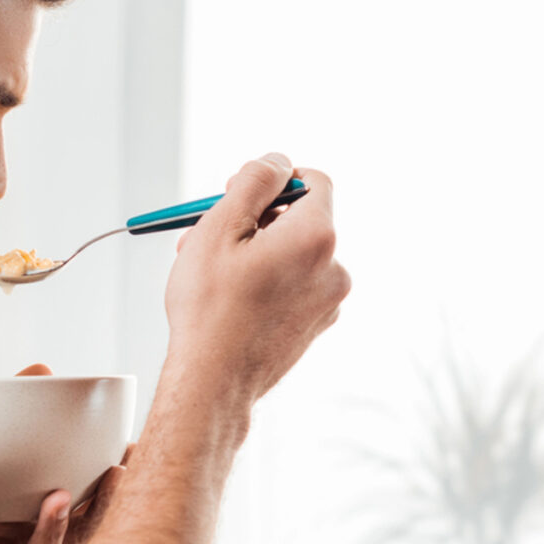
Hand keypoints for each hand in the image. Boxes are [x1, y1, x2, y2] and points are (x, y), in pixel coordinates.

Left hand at [0, 364, 125, 543]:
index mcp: (30, 518)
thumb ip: (2, 412)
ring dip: (51, 531)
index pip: (88, 508)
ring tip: (56, 497)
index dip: (117, 488)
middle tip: (114, 476)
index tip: (136, 453)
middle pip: (77, 542)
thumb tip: (43, 371)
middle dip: (102, 511)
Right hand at [162, 154, 348, 410]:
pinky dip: (265, 282)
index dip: (274, 179)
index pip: (313, 180)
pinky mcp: (315, 325)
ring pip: (292, 255)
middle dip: (255, 219)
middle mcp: (335, 267)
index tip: (241, 194)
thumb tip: (276, 160)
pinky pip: (293, 286)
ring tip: (210, 273)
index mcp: (317, 235)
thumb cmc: (210, 307)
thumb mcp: (221, 226)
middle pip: (300, 219)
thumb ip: (254, 181)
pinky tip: (230, 299)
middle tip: (208, 232)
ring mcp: (328, 301)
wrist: (213, 382)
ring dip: (254, 252)